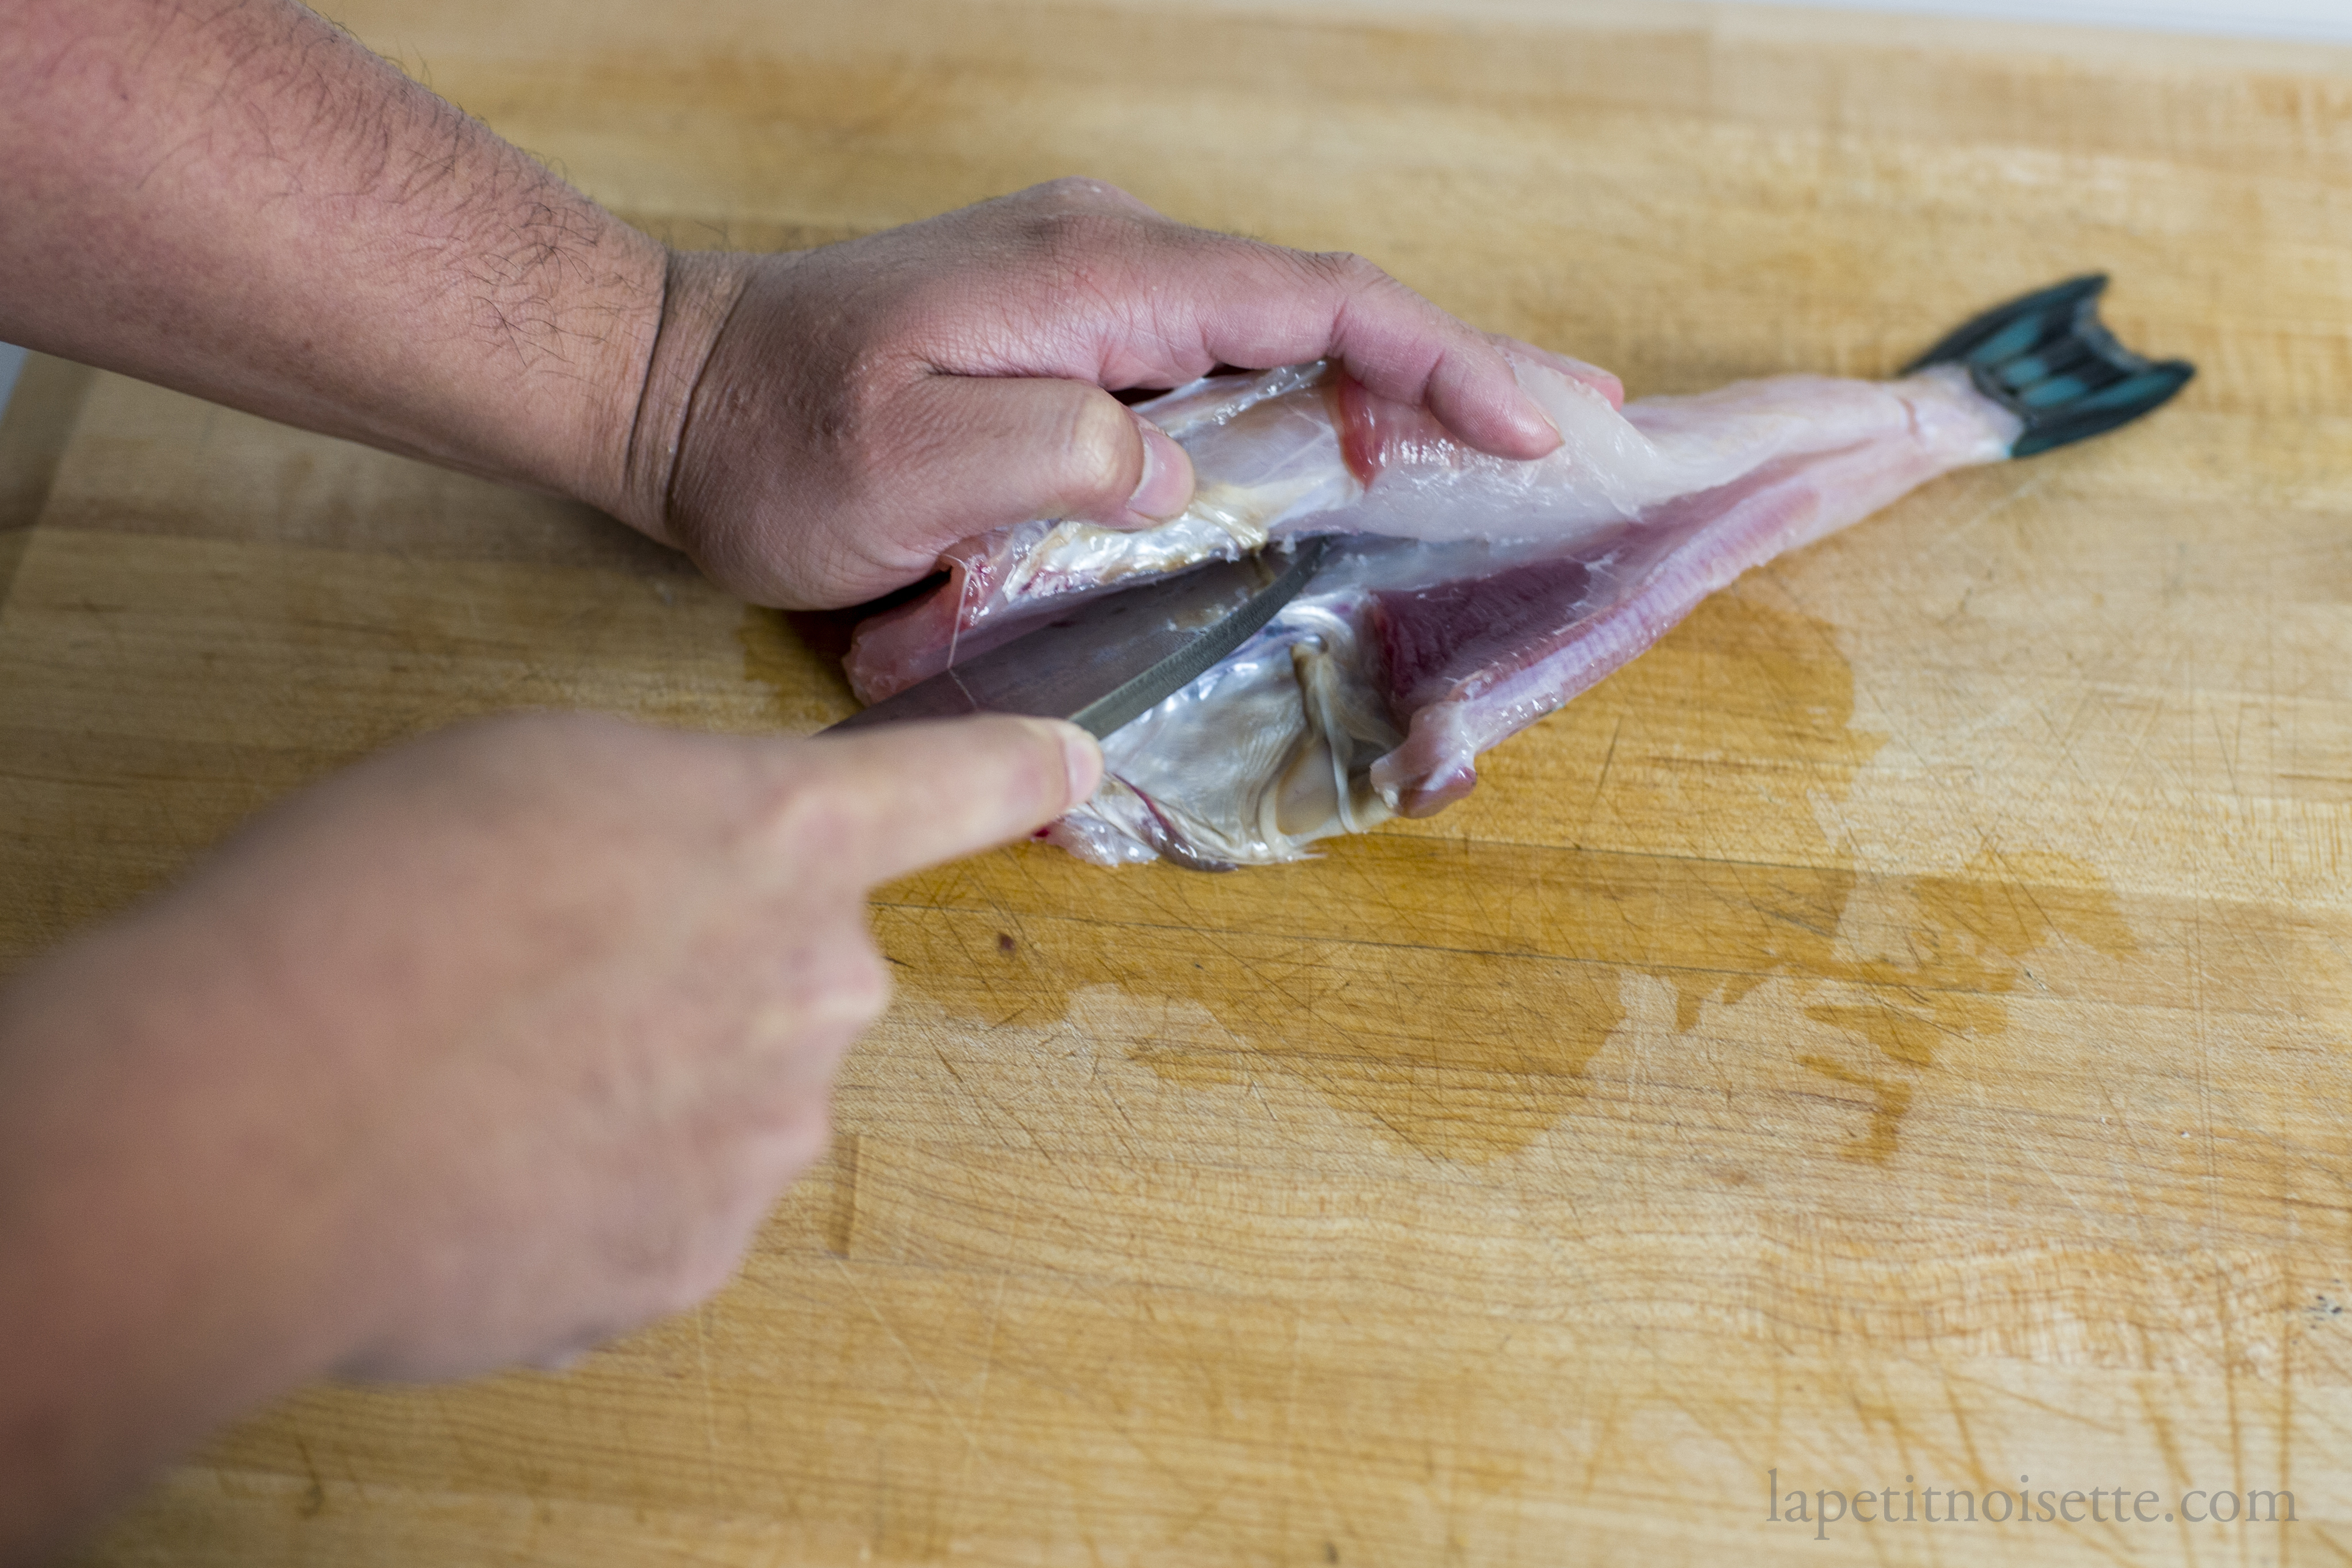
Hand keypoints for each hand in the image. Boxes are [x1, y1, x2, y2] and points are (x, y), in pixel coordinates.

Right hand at [0, 712, 1097, 1550]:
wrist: (253, 1128)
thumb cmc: (365, 907)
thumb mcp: (530, 773)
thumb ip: (670, 812)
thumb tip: (699, 880)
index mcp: (780, 838)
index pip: (951, 788)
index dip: (1016, 771)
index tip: (1075, 763)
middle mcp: (815, 989)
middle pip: (802, 967)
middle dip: (706, 968)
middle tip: (546, 973)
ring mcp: (766, 1140)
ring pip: (731, 1094)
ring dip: (643, 1086)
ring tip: (487, 1077)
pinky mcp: (695, 1262)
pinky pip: (667, 1205)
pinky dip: (595, 1189)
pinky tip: (484, 1168)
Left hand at [616, 179, 1563, 608]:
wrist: (668, 388)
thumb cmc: (771, 437)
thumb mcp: (901, 461)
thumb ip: (1053, 455)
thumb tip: (1174, 466)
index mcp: (1097, 277)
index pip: (1314, 300)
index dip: (1439, 360)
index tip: (1537, 424)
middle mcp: (1112, 260)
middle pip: (1326, 302)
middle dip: (1458, 361)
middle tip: (1578, 425)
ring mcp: (1092, 291)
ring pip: (1284, 329)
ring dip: (1396, 380)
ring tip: (1503, 437)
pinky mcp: (1068, 335)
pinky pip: (1224, 358)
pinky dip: (1311, 395)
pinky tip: (1354, 443)